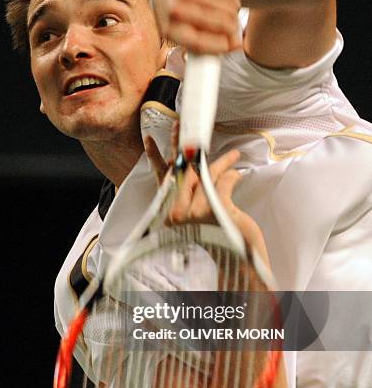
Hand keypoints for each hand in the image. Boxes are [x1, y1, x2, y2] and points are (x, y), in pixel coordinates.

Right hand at [144, 128, 269, 267]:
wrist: (237, 261)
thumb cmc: (218, 237)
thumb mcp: (199, 215)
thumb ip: (191, 193)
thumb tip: (187, 167)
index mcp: (170, 213)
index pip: (162, 179)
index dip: (155, 156)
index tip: (149, 139)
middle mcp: (178, 214)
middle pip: (183, 171)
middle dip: (185, 147)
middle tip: (181, 126)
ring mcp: (196, 213)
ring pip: (207, 175)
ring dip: (223, 163)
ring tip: (233, 155)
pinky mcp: (217, 210)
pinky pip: (224, 182)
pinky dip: (232, 176)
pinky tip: (238, 174)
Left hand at [152, 0, 241, 53]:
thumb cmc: (180, 16)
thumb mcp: (183, 33)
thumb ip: (206, 44)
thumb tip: (236, 46)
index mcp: (168, 29)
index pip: (197, 41)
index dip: (219, 45)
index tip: (233, 46)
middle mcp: (172, 9)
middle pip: (208, 21)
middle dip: (229, 28)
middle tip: (236, 31)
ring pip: (215, 5)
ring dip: (231, 13)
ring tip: (235, 18)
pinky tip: (234, 5)